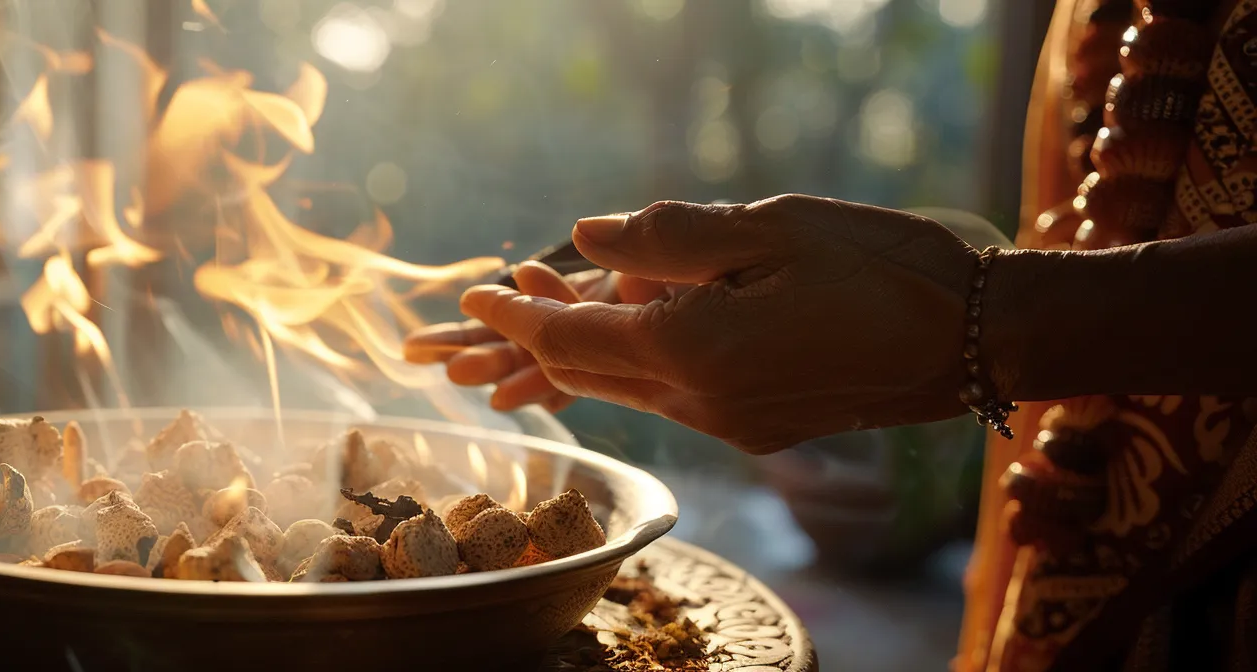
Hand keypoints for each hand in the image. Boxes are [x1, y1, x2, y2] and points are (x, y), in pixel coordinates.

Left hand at [412, 194, 979, 453]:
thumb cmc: (881, 267)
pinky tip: (635, 328)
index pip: (567, 340)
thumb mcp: (769, 228)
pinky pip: (668, 393)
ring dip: (579, 353)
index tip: (471, 295)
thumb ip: (666, 237)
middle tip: (485, 307)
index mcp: (694, 350)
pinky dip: (632, 362)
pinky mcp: (755, 428)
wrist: (975, 340)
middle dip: (527, 339)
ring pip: (623, 387)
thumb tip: (581, 237)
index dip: (511, 318)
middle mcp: (700, 402)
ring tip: (542, 316)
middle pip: (582, 374)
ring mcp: (729, 423)